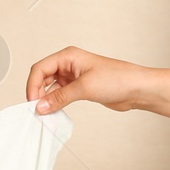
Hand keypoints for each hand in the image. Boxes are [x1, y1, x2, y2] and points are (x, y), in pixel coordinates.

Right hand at [27, 46, 147, 113]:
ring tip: (45, 113)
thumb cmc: (118, 79)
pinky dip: (55, 103)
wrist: (137, 88)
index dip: (33, 85)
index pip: (40, 68)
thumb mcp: (85, 88)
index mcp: (69, 56)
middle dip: (37, 92)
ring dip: (46, 99)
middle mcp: (69, 64)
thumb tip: (40, 106)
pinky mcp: (80, 88)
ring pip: (50, 87)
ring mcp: (74, 76)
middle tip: (37, 110)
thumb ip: (60, 97)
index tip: (32, 102)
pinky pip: (60, 95)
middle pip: (42, 77)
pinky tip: (54, 112)